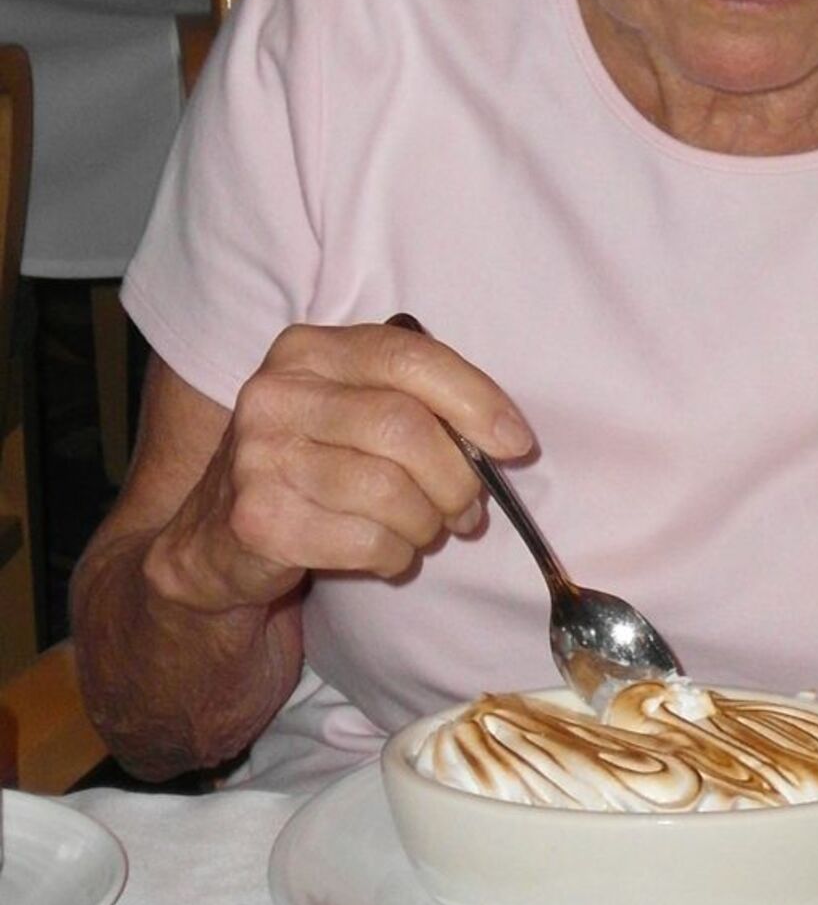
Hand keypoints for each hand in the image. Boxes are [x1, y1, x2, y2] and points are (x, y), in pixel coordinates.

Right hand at [143, 321, 533, 615]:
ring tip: (425, 530)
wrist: (213, 541)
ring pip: (391, 491)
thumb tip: (503, 436)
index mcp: (306, 349)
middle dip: (457, 477)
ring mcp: (258, 457)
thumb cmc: (310, 465)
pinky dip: (395, 555)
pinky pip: (366, 541)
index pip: (408, 358)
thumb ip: (414, 400)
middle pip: (405, 429)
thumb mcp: (350, 408)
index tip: (516, 443)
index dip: (475, 400)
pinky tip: (387, 553)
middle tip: (468, 508)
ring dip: (428, 523)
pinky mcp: (258, 520)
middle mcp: (275, 394)